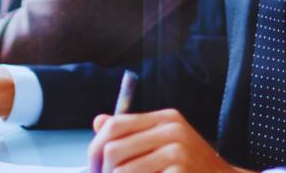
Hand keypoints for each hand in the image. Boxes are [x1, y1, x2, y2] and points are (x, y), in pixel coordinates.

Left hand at [88, 108, 249, 172]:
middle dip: (102, 171)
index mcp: (166, 119)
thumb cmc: (193, 169)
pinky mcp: (181, 172)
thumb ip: (134, 133)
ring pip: (122, 171)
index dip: (96, 148)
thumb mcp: (166, 144)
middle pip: (114, 148)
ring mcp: (178, 152)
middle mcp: (173, 130)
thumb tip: (98, 121)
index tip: (93, 168)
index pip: (115, 125)